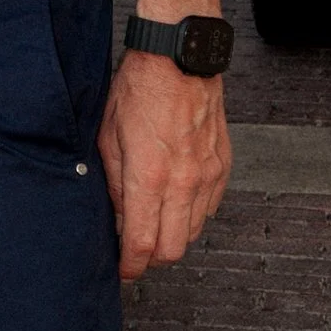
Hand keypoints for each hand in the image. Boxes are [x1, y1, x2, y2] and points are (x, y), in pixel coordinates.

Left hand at [96, 53, 229, 278]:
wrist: (178, 58)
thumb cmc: (139, 88)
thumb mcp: (107, 136)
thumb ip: (112, 183)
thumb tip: (117, 215)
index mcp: (148, 177)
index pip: (142, 244)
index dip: (130, 266)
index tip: (123, 271)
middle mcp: (183, 182)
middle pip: (173, 250)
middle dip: (152, 259)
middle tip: (135, 252)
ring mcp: (207, 175)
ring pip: (194, 232)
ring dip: (173, 236)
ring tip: (153, 222)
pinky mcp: (223, 165)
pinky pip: (210, 207)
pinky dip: (193, 213)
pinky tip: (175, 200)